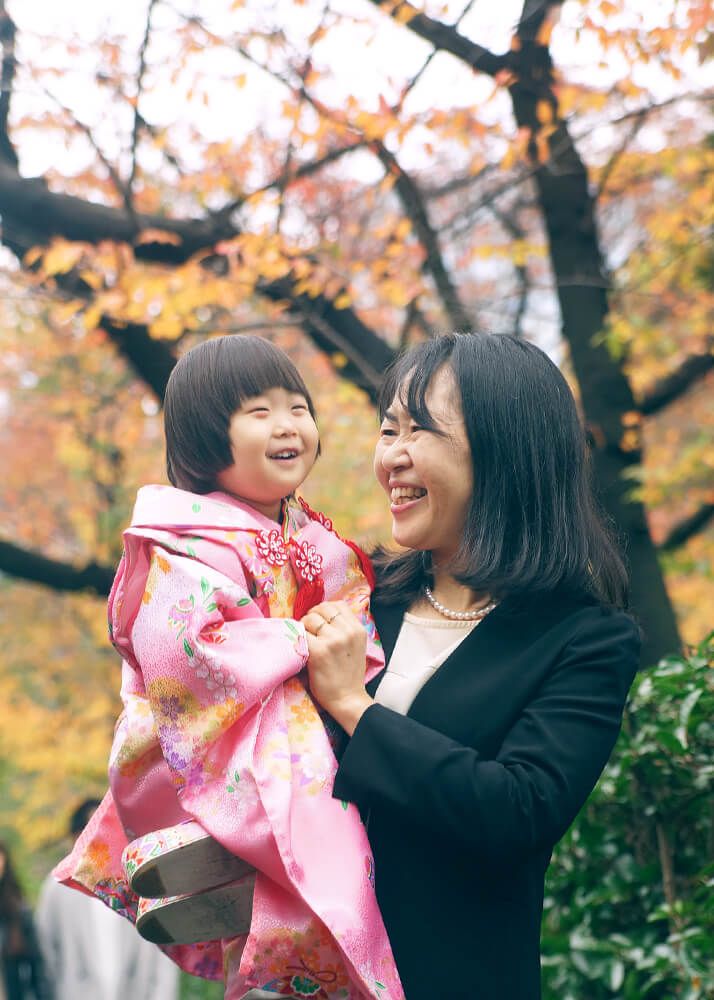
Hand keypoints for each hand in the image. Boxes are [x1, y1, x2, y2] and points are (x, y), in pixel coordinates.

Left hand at [302, 601, 373, 734]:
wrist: (347, 699)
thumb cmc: (348, 674)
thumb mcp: (356, 645)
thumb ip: (345, 628)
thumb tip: (323, 614)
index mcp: (358, 629)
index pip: (337, 605)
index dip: (324, 610)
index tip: (319, 622)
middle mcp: (347, 631)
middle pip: (322, 608)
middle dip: (312, 617)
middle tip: (309, 632)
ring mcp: (333, 640)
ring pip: (310, 619)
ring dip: (304, 627)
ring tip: (306, 641)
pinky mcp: (318, 651)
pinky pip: (301, 634)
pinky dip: (298, 639)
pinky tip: (302, 649)